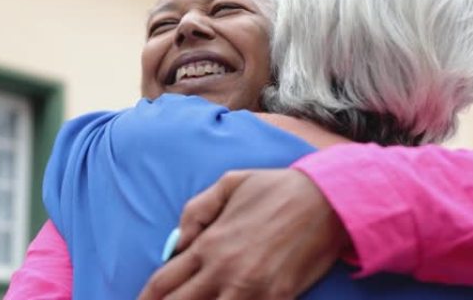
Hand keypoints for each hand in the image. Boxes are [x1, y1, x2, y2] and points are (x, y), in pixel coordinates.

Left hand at [138, 168, 348, 299]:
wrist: (327, 201)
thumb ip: (196, 211)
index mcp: (209, 244)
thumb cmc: (275, 188)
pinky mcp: (278, 298)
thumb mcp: (229, 183)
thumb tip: (176, 242)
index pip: (163, 282)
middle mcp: (224, 271)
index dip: (146, 299)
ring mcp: (251, 289)